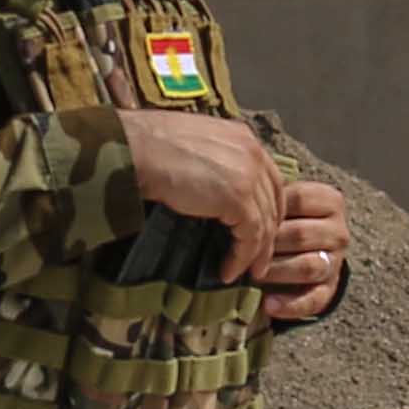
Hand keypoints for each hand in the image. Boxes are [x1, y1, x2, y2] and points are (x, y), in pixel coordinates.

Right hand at [117, 106, 284, 279]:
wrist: (135, 149)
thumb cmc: (150, 145)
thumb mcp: (194, 145)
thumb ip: (214, 162)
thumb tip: (214, 189)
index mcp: (242, 137)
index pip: (269, 178)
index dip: (266, 208)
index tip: (258, 230)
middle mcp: (252, 153)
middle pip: (274, 202)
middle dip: (268, 234)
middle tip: (257, 258)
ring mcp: (249, 175)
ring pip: (265, 223)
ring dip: (255, 253)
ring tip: (244, 272)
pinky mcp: (238, 199)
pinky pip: (250, 236)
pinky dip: (241, 258)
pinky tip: (228, 270)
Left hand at [255, 176, 347, 324]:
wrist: (303, 254)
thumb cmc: (286, 222)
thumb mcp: (282, 204)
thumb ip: (269, 200)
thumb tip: (238, 201)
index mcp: (330, 202)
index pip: (299, 199)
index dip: (269, 209)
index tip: (245, 216)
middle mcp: (338, 231)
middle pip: (301, 235)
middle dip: (269, 245)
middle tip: (242, 250)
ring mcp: (336, 261)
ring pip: (308, 266)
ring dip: (277, 272)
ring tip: (252, 276)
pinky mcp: (330, 289)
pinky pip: (313, 299)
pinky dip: (290, 305)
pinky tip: (268, 305)